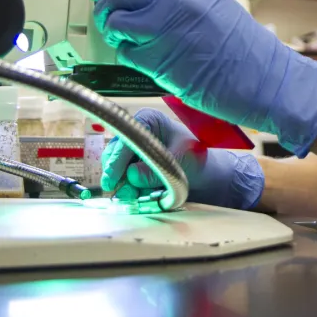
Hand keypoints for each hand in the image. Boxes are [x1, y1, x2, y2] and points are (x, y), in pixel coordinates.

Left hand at [88, 0, 316, 156]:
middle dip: (104, 8)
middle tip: (107, 22)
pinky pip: (126, 53)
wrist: (265, 79)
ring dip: (115, 34)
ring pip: (115, 22)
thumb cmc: (243, 48)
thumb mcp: (212, 4)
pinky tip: (149, 62)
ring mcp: (166, 27)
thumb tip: (136, 0)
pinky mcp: (160, 59)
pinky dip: (130, 58)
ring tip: (129, 42)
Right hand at [102, 108, 263, 209]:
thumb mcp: (181, 162)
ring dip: (123, 184)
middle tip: (123, 194)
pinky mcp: (132, 165)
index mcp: (149, 120)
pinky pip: (122, 178)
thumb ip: (157, 170)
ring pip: (115, 167)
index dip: (117, 159)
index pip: (126, 138)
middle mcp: (137, 132)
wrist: (205, 173)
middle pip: (114, 152)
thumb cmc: (197, 158)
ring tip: (135, 197)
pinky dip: (128, 188)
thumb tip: (132, 176)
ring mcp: (133, 149)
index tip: (112, 179)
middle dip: (117, 175)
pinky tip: (140, 196)